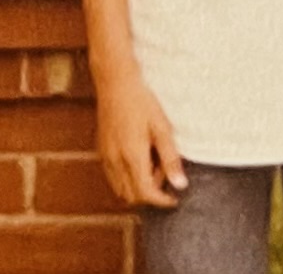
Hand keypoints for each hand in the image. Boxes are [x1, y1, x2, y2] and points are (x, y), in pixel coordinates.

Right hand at [96, 73, 187, 207]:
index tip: (175, 197)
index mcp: (132, 156)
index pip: (146, 194)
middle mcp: (116, 160)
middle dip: (150, 194)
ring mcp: (106, 155)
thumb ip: (170, 158)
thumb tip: (181, 185)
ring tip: (151, 165)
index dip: (162, 201)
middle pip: (132, 196)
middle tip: (164, 174)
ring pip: (120, 189)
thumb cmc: (141, 101)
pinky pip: (112, 176)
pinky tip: (137, 158)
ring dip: (137, 187)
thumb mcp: (162, 128)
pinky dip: (125, 178)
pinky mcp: (101, 149)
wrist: (116, 81)